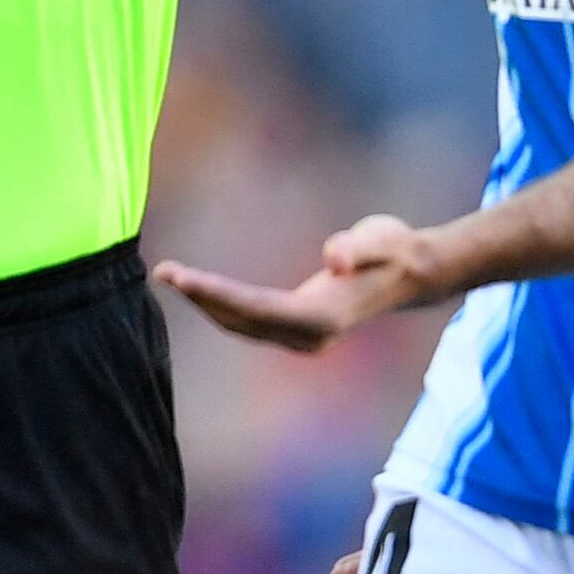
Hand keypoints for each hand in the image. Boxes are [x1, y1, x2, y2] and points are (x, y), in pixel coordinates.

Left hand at [151, 215, 441, 354]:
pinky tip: (199, 291)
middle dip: (202, 298)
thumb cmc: (392, 248)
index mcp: (323, 316)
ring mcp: (304, 336)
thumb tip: (337, 259)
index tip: (183, 279)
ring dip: (206, 303)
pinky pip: (250, 322)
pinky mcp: (298, 329)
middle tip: (163, 272)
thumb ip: (358, 247)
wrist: (410, 270)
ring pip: (243, 325)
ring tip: (169, 276)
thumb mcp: (381, 237)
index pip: (258, 308)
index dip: (219, 296)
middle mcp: (310, 335)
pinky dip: (221, 306)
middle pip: (244, 320)